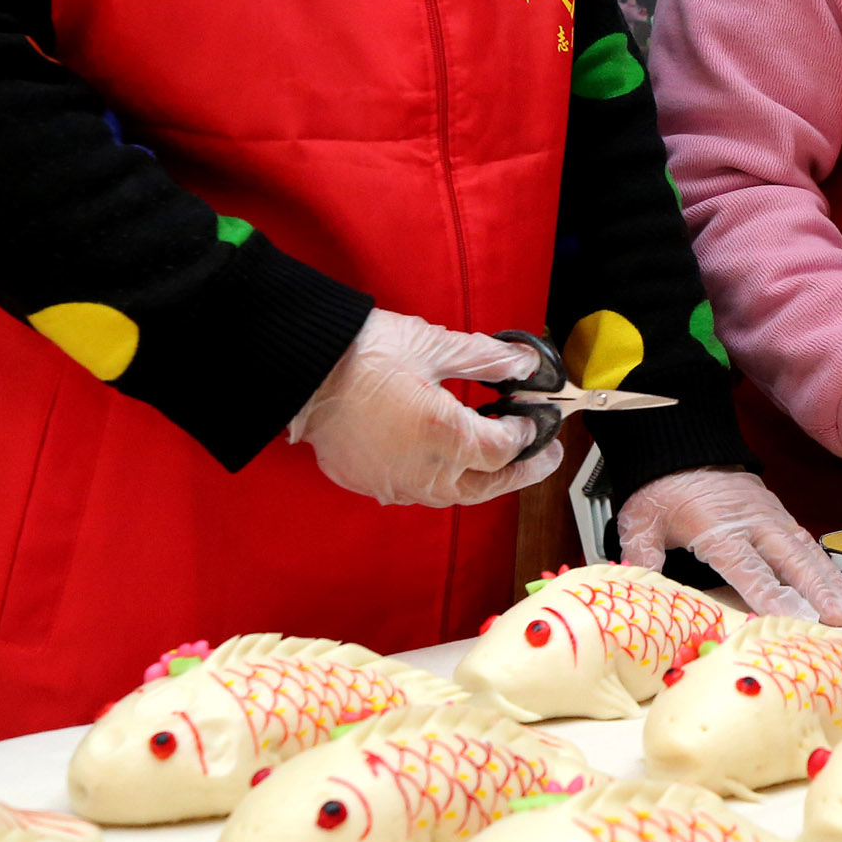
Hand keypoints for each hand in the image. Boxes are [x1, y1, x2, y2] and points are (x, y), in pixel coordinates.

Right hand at [287, 310, 560, 507]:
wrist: (298, 369)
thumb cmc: (360, 353)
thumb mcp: (433, 345)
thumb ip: (485, 359)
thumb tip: (522, 364)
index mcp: (444, 436)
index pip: (504, 450)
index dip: (528, 435)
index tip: (536, 417)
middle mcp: (423, 470)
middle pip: (486, 486)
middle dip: (520, 472)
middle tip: (542, 455)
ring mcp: (394, 482)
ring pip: (452, 495)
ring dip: (481, 479)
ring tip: (500, 457)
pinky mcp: (370, 482)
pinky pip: (417, 491)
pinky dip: (442, 478)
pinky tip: (448, 458)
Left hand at [616, 468, 841, 624]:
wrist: (681, 444)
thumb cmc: (661, 487)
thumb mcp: (640, 519)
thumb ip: (640, 554)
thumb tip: (632, 584)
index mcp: (717, 527)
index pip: (747, 566)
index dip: (771, 593)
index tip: (794, 616)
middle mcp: (752, 522)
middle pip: (790, 560)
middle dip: (818, 591)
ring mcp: (770, 517)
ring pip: (807, 552)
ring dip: (833, 582)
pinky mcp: (778, 515)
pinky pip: (808, 543)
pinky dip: (830, 567)